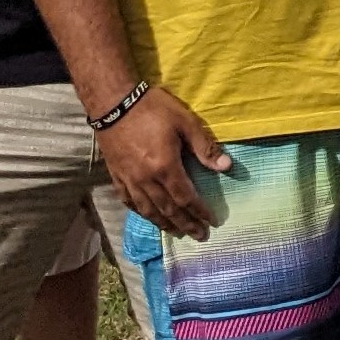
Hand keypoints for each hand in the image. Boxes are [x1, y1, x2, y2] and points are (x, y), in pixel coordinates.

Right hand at [98, 85, 231, 239]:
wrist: (113, 103)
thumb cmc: (152, 109)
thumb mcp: (185, 122)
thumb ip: (205, 147)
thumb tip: (226, 167)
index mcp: (165, 167)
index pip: (186, 198)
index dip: (200, 212)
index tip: (212, 222)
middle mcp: (146, 179)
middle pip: (168, 209)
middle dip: (186, 224)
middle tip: (199, 236)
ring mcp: (128, 179)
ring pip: (148, 209)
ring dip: (164, 223)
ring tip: (177, 232)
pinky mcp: (116, 175)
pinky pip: (129, 200)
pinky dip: (141, 212)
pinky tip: (148, 215)